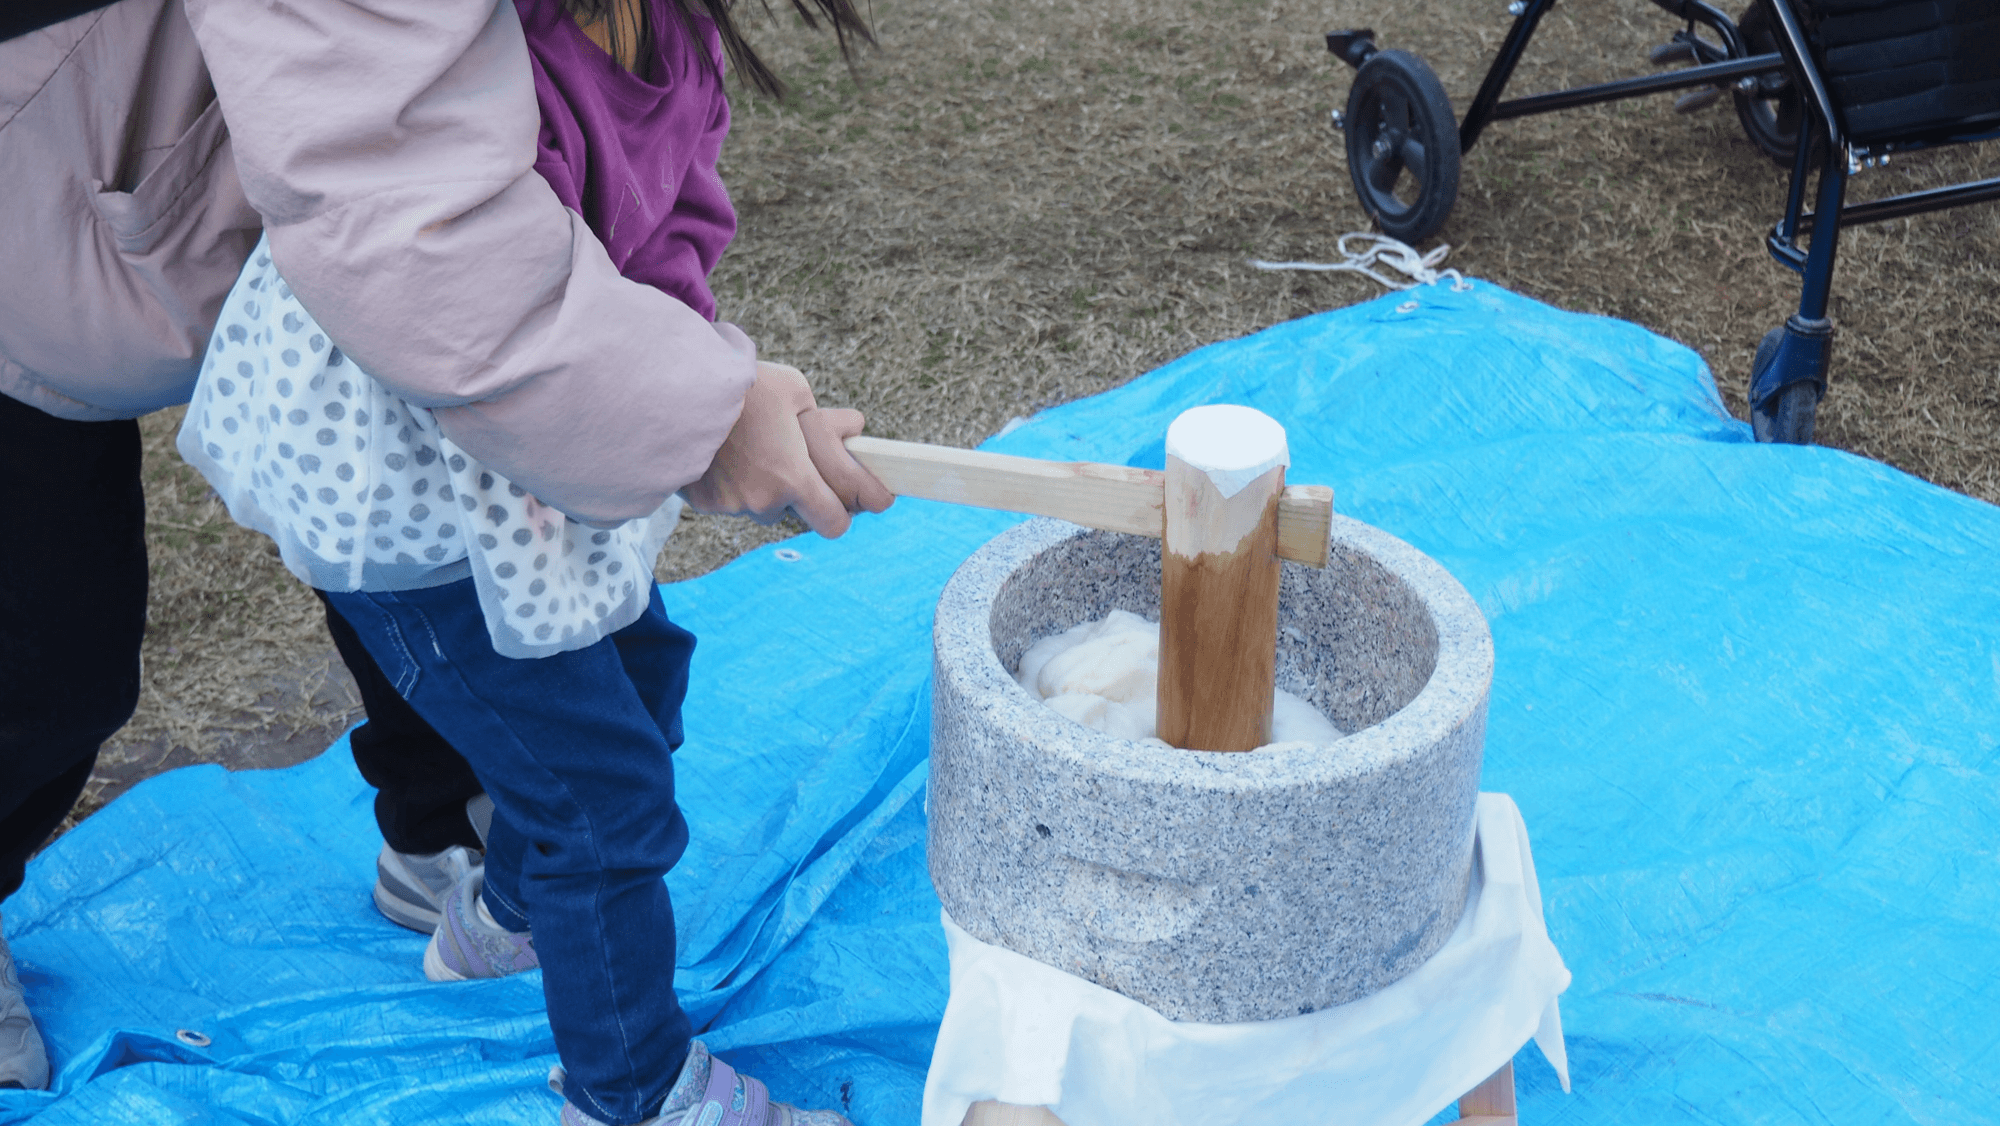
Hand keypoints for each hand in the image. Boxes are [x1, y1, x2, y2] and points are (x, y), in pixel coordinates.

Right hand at [681, 362, 891, 537]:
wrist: (671, 389)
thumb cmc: (740, 385)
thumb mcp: (794, 390)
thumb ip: (828, 422)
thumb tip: (856, 431)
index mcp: (792, 477)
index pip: (834, 522)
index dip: (850, 510)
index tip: (867, 500)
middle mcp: (763, 500)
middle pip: (802, 514)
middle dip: (810, 493)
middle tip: (808, 462)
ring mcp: (731, 505)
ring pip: (767, 506)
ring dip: (771, 487)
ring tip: (757, 447)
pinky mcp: (705, 504)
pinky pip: (736, 500)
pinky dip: (738, 482)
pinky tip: (728, 453)